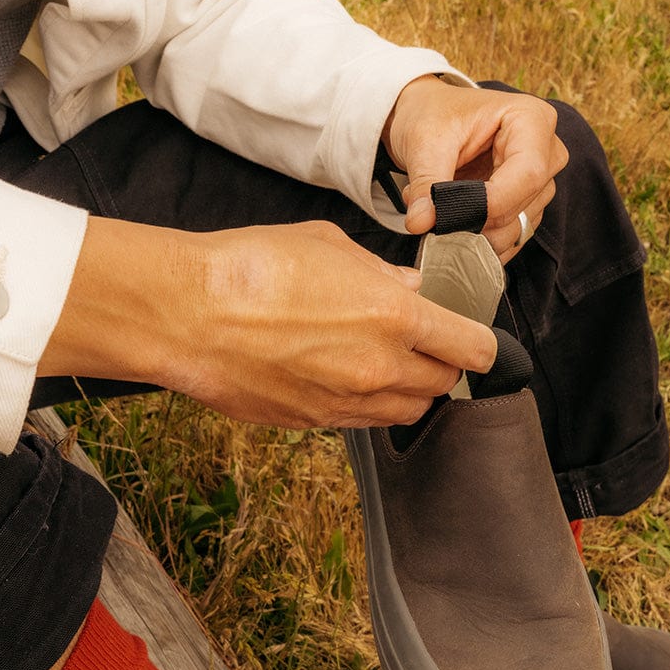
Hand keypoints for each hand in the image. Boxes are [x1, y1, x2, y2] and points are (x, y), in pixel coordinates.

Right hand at [41, 217, 497, 427]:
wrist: (186, 314)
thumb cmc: (251, 267)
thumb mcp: (330, 246)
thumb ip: (382, 274)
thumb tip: (411, 288)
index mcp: (394, 317)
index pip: (473, 348)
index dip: (483, 344)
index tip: (478, 338)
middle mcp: (380, 369)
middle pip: (444, 384)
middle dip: (444, 364)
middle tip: (428, 343)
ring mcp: (349, 403)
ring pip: (409, 410)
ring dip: (412, 390)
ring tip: (389, 361)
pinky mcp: (317, 423)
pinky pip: (367, 421)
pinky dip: (373, 404)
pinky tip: (350, 376)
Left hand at [383, 77, 568, 263]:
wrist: (431, 116)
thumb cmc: (435, 115)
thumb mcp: (424, 141)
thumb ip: (426, 182)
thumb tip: (421, 222)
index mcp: (531, 119)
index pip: (528, 173)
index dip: (491, 202)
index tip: (450, 216)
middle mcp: (547, 151)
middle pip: (522, 205)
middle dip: (476, 219)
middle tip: (433, 213)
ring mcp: (541, 182)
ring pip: (517, 228)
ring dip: (474, 230)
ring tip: (440, 209)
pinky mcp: (529, 206)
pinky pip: (511, 237)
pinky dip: (479, 237)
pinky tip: (456, 218)